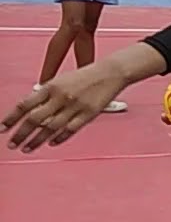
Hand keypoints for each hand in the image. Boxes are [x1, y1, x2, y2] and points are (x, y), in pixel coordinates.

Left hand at [1, 60, 128, 151]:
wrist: (110, 73)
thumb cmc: (85, 76)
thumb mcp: (61, 81)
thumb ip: (46, 95)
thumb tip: (30, 111)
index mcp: (51, 86)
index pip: (25, 104)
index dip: (11, 118)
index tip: (2, 128)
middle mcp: (61, 97)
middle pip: (35, 119)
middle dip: (21, 134)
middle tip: (12, 144)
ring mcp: (75, 107)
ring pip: (51, 128)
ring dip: (36, 140)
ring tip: (27, 148)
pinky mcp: (88, 114)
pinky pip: (70, 129)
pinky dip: (59, 138)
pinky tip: (51, 143)